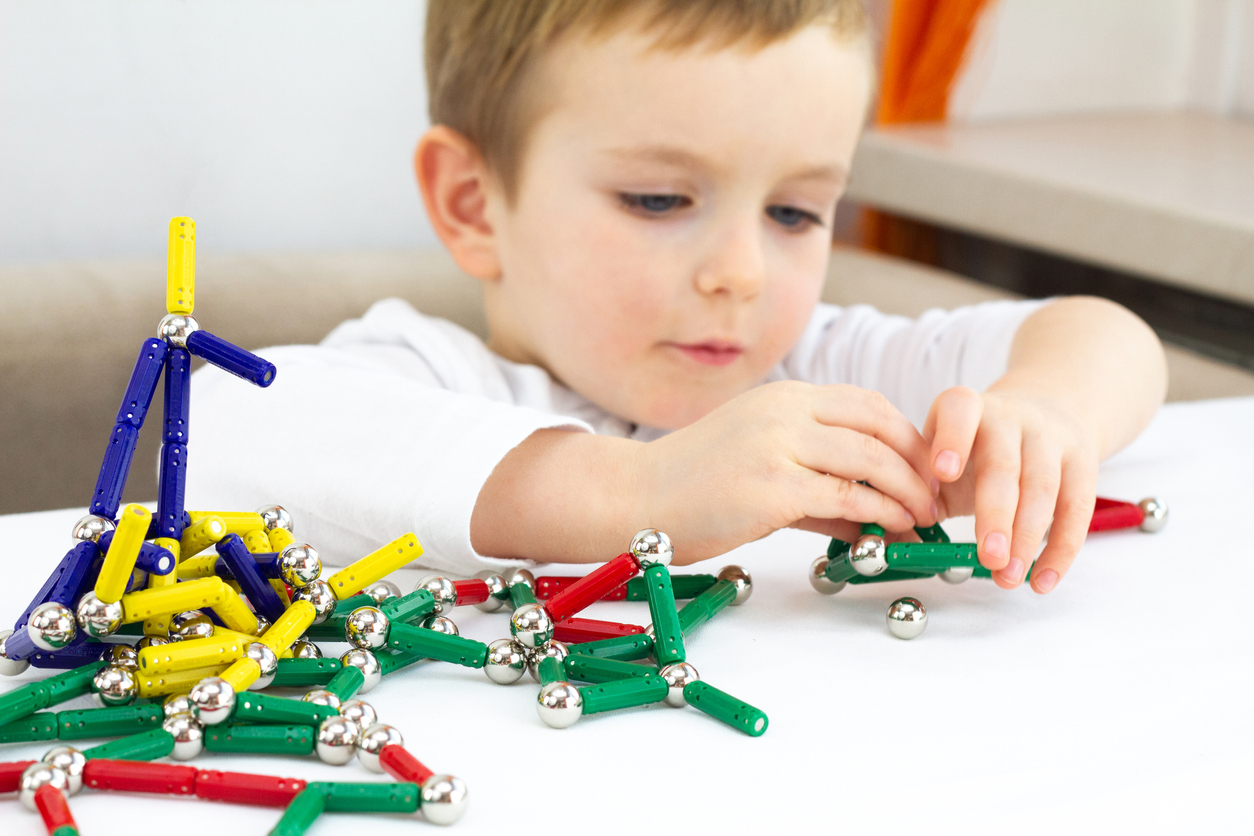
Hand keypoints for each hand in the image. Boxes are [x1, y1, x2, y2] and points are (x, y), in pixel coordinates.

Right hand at [637, 380, 938, 562]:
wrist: (634, 499)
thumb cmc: (693, 488)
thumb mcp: (762, 468)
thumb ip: (818, 486)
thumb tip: (873, 516)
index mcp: (783, 397)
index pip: (866, 404)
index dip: (906, 435)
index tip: (925, 470)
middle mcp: (784, 410)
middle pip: (878, 425)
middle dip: (919, 463)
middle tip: (938, 497)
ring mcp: (777, 444)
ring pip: (870, 459)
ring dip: (908, 491)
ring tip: (924, 519)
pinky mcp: (771, 485)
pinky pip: (846, 495)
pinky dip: (880, 513)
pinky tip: (892, 529)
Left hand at [923, 385, 1099, 592]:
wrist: (1046, 411)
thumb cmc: (978, 447)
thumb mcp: (943, 455)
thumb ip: (914, 491)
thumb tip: (883, 537)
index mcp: (965, 408)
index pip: (960, 410)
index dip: (951, 439)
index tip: (941, 473)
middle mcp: (1009, 417)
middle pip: (1003, 465)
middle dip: (995, 514)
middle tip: (986, 556)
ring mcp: (1049, 438)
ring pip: (1043, 488)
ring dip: (1026, 538)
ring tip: (1007, 576)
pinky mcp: (1082, 462)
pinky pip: (1076, 509)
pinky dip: (1060, 549)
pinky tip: (1041, 579)